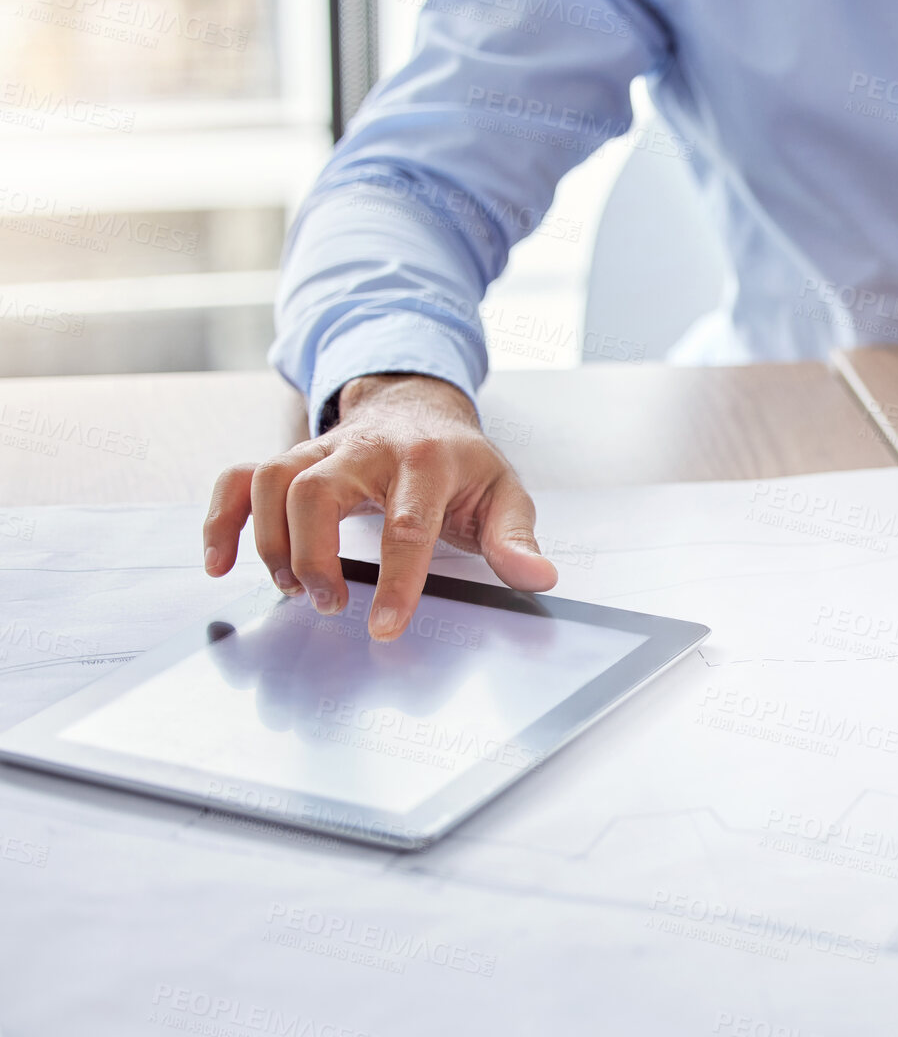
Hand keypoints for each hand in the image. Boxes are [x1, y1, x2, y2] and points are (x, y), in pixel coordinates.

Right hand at [202, 373, 557, 639]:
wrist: (421, 408)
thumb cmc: (462, 464)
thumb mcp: (503, 494)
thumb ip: (515, 538)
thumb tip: (537, 577)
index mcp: (427, 461)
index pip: (407, 523)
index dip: (397, 580)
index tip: (385, 628)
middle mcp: (367, 449)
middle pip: (316, 491)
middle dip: (314, 555)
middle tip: (329, 604)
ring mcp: (323, 450)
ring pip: (272, 479)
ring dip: (270, 541)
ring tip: (291, 590)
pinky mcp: (293, 459)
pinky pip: (240, 477)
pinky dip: (222, 517)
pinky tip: (221, 562)